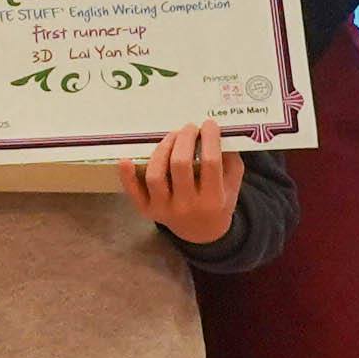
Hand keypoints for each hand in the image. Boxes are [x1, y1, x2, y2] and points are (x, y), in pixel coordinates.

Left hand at [124, 121, 239, 245]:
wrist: (202, 233)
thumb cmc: (218, 202)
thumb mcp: (233, 184)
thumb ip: (230, 160)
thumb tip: (217, 131)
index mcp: (213, 200)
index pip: (211, 163)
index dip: (209, 139)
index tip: (209, 124)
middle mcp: (187, 206)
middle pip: (180, 165)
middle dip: (184, 139)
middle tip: (189, 128)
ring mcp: (164, 209)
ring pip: (156, 175)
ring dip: (162, 150)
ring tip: (172, 136)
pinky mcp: (147, 210)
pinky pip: (134, 193)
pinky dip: (127, 177)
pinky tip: (125, 160)